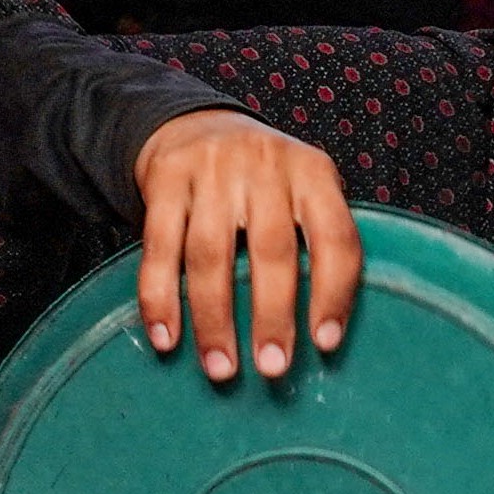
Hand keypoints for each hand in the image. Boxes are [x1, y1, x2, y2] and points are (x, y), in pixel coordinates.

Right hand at [134, 107, 362, 382]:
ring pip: (210, 254)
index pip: (334, 238)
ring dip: (214, 319)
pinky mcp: (166, 177)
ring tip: (220, 369)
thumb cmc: (263, 181)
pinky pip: (159, 246)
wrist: (197, 124)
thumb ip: (315, 240)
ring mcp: (213, 169)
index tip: (324, 344)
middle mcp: (266, 165)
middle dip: (272, 317)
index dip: (334, 294)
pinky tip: (165, 338)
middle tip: (272, 369)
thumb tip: (323, 333)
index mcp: (313, 172)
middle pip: (272, 251)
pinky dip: (159, 297)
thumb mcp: (302, 189)